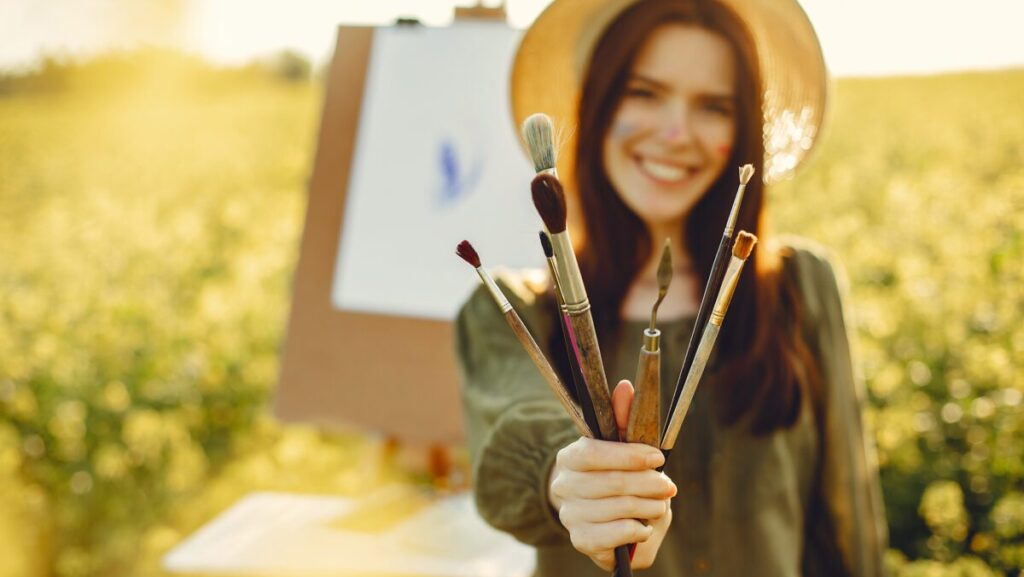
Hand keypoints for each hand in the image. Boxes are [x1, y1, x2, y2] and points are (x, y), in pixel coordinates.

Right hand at [548, 380, 675, 569]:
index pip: (593, 453)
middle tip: (669, 486)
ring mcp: (570, 516)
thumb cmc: (619, 479)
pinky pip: (615, 535)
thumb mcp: (625, 449)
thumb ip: (624, 420)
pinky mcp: (581, 541)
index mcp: (570, 457)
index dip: (629, 455)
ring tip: (659, 505)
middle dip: (648, 484)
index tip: (659, 457)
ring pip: (617, 509)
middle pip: (611, 482)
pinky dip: (637, 530)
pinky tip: (644, 526)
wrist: (608, 521)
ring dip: (648, 507)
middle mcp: (563, 486)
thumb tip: (625, 386)